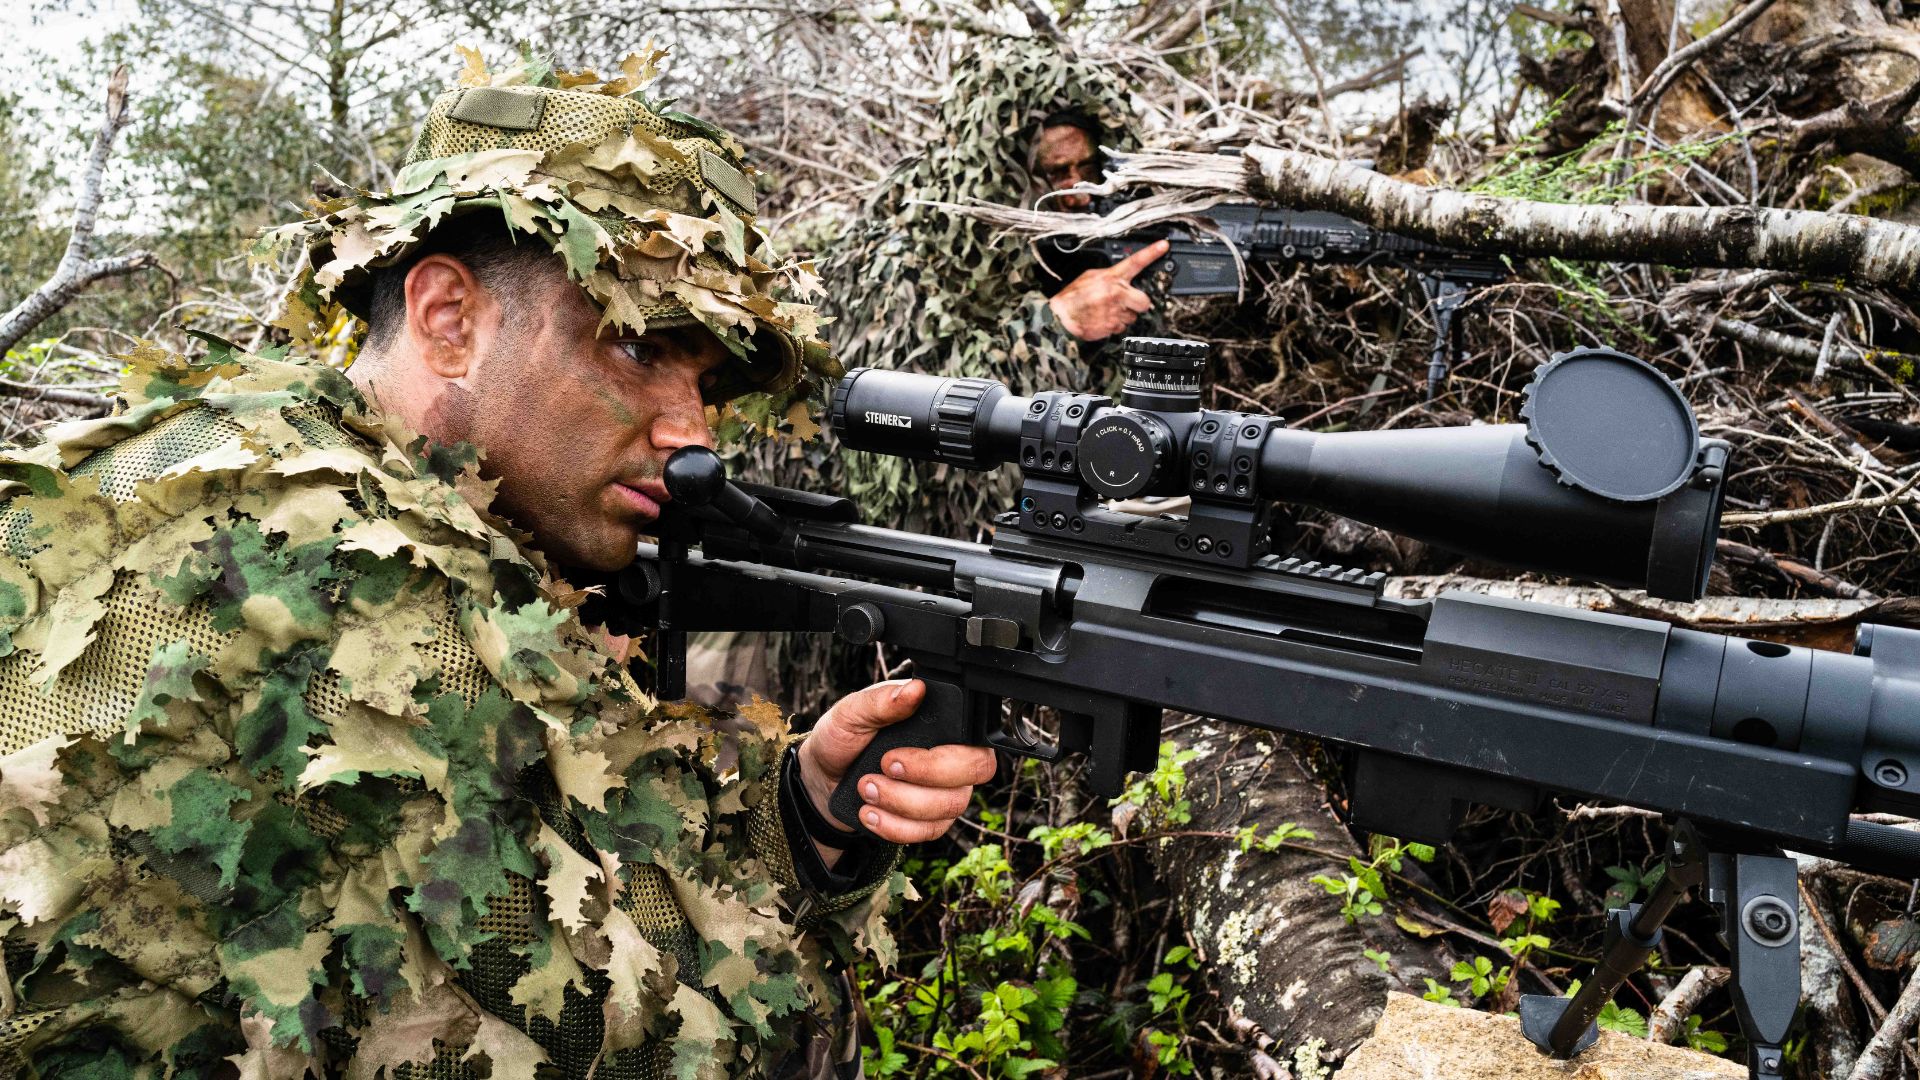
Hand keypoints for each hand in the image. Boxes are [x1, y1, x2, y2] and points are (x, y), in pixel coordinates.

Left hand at [798, 679, 997, 853]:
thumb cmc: (844, 738)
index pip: (975, 741)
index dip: (944, 755)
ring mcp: (948, 791)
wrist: (824, 778)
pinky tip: (870, 813)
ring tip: (865, 788)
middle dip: (924, 776)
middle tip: (882, 767)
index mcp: (944, 725)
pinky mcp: (932, 821)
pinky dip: (895, 826)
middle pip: (975, 772)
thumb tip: (915, 689)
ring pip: (949, 806)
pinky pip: (929, 832)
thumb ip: (882, 700)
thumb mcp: (852, 713)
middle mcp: (955, 757)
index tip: (894, 756)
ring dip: (901, 802)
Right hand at [1047, 238, 1168, 341]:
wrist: (1061, 319)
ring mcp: (1116, 312)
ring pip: (1133, 317)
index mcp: (1111, 277)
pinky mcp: (1113, 326)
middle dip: (1138, 304)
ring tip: (1107, 311)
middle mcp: (1117, 293)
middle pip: (1144, 301)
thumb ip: (1109, 277)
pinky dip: (1114, 325)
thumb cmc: (1073, 298)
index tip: (1163, 246)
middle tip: (1126, 303)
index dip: (1151, 253)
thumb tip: (1120, 278)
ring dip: (1124, 316)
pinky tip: (1103, 320)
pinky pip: (1122, 327)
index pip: (1135, 261)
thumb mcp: (1089, 277)